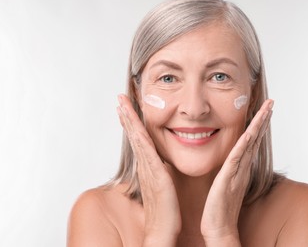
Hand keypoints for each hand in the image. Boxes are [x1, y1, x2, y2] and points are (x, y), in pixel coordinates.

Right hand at [117, 94, 180, 245]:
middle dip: (127, 115)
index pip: (139, 139)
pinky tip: (136, 125)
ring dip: (129, 121)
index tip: (127, 108)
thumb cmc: (165, 210)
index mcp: (149, 166)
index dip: (132, 123)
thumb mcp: (164, 185)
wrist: (163, 230)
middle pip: (134, 135)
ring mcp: (149, 169)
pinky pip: (146, 151)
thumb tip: (164, 163)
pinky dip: (140, 137)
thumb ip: (162, 171)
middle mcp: (145, 165)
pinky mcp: (156, 175)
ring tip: (122, 104)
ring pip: (137, 139)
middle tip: (120, 99)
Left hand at [200, 99, 273, 245]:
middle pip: (255, 139)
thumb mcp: (224, 183)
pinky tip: (250, 132)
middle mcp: (243, 167)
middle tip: (271, 103)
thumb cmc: (220, 208)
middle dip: (263, 120)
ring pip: (250, 144)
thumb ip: (229, 171)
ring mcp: (237, 172)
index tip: (264, 110)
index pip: (251, 142)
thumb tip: (230, 161)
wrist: (219, 228)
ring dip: (258, 126)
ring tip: (266, 109)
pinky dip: (245, 144)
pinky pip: (237, 157)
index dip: (258, 125)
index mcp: (240, 167)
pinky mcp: (228, 178)